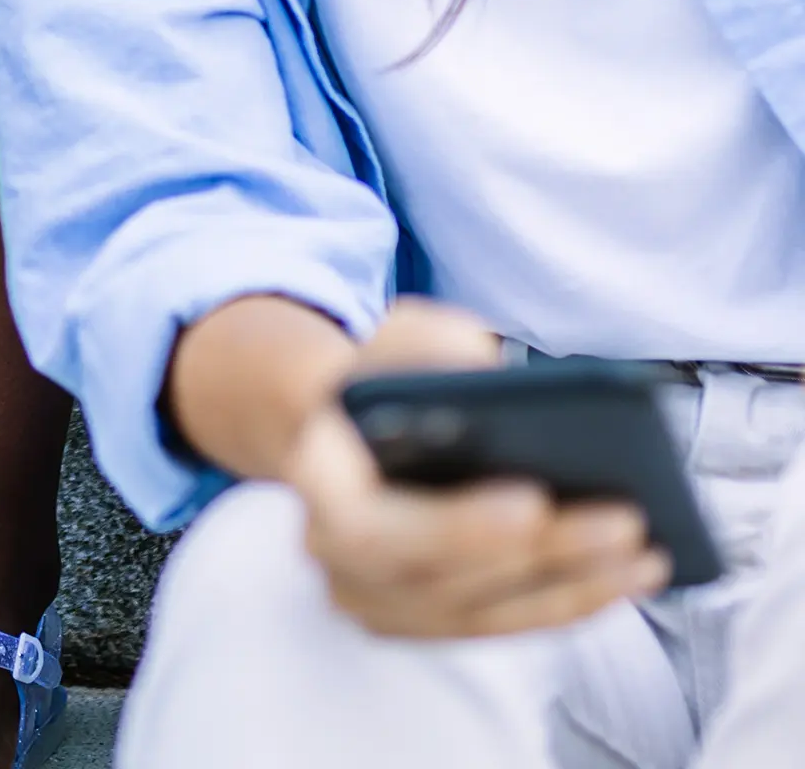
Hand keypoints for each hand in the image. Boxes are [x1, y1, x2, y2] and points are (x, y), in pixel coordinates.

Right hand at [285, 300, 667, 638]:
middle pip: (443, 579)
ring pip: (483, 614)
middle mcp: (334, 557)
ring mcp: (377, 602)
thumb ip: (426, 344)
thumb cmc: (384, 381)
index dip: (455, 525)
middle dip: (542, 554)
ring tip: (647, 550)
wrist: (348, 433)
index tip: (532, 497)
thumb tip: (487, 366)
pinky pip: (504, 625)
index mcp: (317, 482)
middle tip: (625, 519)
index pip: (373, 527)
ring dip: (573, 585)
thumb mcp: (393, 339)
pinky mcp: (425, 622)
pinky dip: (570, 602)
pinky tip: (629, 576)